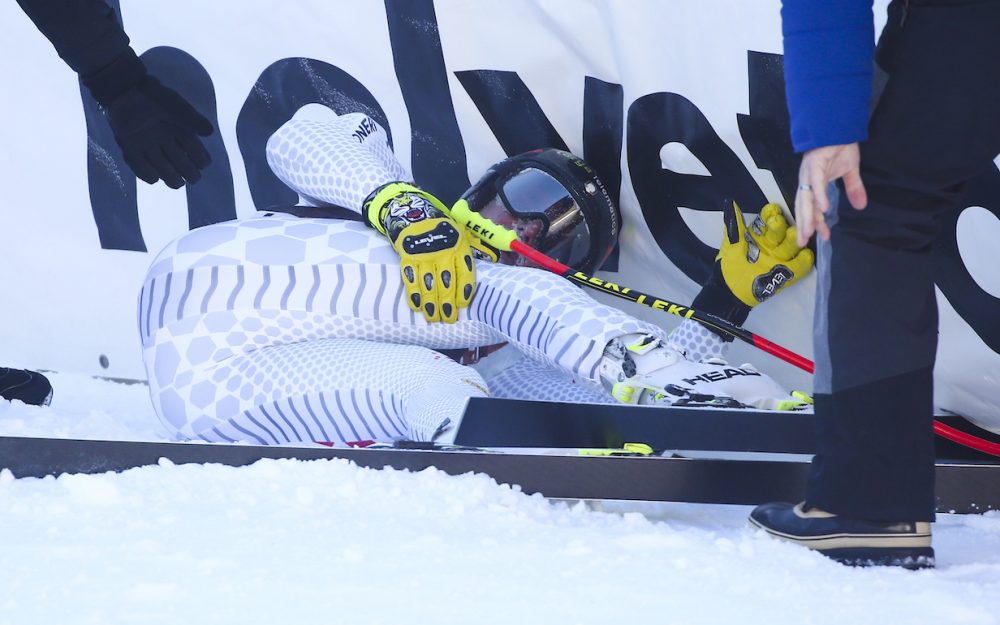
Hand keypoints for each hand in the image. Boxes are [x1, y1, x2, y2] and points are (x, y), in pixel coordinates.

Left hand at [104, 76, 213, 188]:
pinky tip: (154, 177)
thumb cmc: (153, 95)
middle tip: (192, 177)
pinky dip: (147, 175)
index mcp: (179, 131)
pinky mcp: (131, 149)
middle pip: (182, 164)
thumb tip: (210, 132)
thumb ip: (192, 118)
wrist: (124, 89)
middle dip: (190, 173)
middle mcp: (166, 142)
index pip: (196, 151)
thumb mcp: (175, 104)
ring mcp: (148, 147)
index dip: (201, 160)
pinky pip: (140, 168)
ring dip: (171, 177)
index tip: (202, 163)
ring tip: (176, 181)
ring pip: (163, 169)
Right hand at [365, 183, 491, 322]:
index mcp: (459, 248)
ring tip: (433, 318)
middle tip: (448, 319)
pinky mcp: (408, 257)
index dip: (464, 291)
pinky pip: (410, 278)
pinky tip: (417, 306)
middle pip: (446, 283)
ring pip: (428, 284)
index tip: (462, 306)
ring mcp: (424, 256)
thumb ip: (478, 249)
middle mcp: (443, 253)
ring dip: (431, 303)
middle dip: (447, 303)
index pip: (465, 273)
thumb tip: (494, 261)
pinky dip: (413, 294)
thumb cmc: (444, 230)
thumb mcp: (464, 234)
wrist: (415, 214)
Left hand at [718, 201, 813, 307]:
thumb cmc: (729, 265)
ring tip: (795, 235)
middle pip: (781, 232)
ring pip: (791, 246)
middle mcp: (773, 243)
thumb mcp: (731, 245)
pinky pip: (798, 267)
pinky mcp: (786, 274)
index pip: (768, 220)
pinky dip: (802, 261)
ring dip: (794, 241)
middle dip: (782, 228)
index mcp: (760, 234)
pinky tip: (805, 255)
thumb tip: (730, 203)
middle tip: (782, 223)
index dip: (770, 215)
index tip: (771, 211)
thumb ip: (734, 225)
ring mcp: (780, 258)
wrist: (728, 291)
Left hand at [795, 143, 866, 244]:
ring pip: (806, 198)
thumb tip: (862, 206)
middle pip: (804, 207)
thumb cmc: (840, 146)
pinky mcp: (816, 163)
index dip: (816, 223)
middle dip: (804, 225)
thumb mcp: (850, 171)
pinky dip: (819, 195)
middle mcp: (808, 180)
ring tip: (809, 232)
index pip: (812, 207)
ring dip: (807, 216)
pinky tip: (823, 208)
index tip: (821, 238)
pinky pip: (816, 183)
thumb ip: (853, 188)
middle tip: (803, 243)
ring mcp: (810, 173)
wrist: (840, 126)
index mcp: (813, 183)